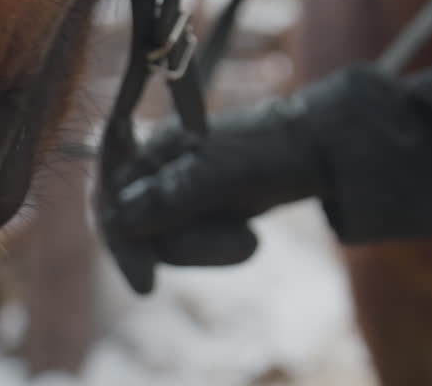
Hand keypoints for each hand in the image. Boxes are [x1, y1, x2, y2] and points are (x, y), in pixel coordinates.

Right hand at [97, 92, 329, 294]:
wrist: (319, 152)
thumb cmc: (270, 155)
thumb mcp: (219, 178)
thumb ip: (169, 197)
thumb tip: (119, 218)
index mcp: (156, 146)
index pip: (111, 198)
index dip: (124, 243)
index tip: (146, 286)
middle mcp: (160, 165)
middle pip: (136, 226)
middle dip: (181, 248)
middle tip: (236, 244)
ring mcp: (179, 185)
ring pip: (165, 240)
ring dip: (204, 249)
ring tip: (249, 239)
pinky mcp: (200, 204)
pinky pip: (190, 241)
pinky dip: (216, 247)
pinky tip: (249, 240)